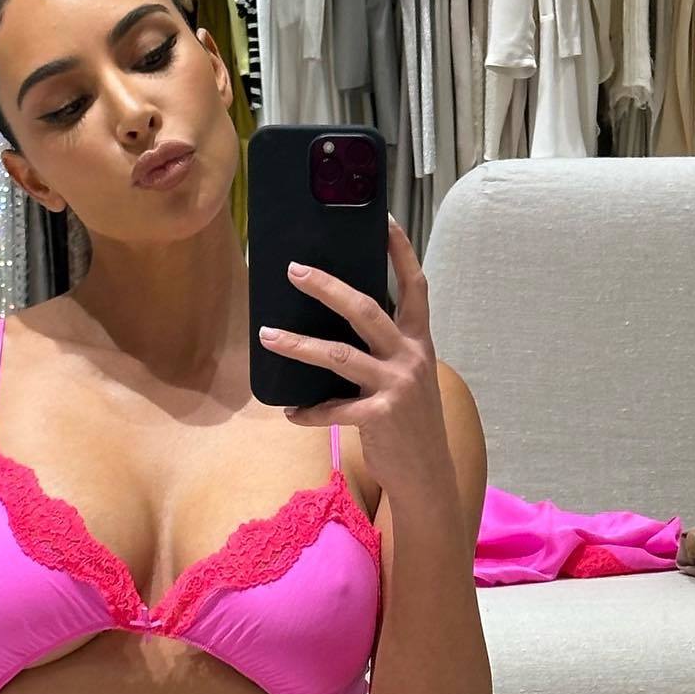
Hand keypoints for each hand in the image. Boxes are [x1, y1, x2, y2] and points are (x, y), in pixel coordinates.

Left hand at [258, 213, 450, 496]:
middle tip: (293, 270)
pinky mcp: (380, 416)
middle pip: (365, 309)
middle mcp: (410, 357)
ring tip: (267, 336)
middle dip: (326, 286)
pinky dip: (308, 411)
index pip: (414, 286)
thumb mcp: (407, 378)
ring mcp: (396, 386)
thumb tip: (336, 324)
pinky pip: (332, 409)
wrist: (427, 474)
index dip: (400, 251)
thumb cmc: (408, 421)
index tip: (381, 219)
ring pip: (338, 355)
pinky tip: (290, 412)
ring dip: (297, 344)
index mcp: (418, 341)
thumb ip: (384, 350)